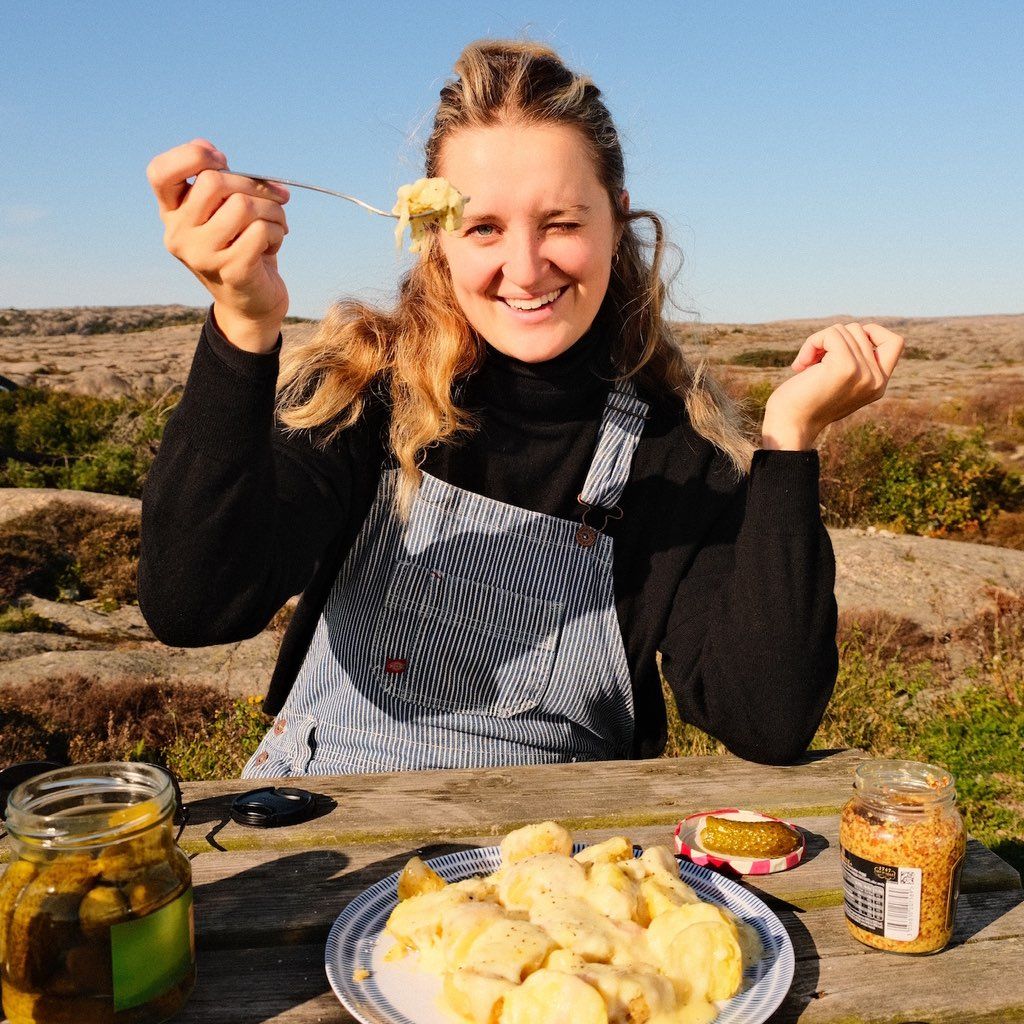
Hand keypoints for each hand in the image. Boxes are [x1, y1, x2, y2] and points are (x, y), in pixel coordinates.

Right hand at [146, 138, 290, 352]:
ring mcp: (202, 255)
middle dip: (253, 184)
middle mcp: (179, 234)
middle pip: (212, 181)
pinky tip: (273, 244)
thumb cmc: (243, 247)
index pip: (159, 172)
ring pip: (243, 205)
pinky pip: (260, 230)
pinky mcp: (231, 270)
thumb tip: (234, 166)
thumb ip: (224, 185)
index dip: (191, 155)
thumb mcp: (226, 212)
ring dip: (273, 210)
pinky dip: (276, 231)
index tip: (222, 160)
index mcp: (172, 214)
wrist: (253, 304)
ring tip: (276, 224)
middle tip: (274, 199)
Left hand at [761, 322, 904, 449]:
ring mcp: (863, 373)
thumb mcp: (838, 381)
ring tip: (805, 365)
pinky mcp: (845, 367)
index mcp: (879, 384)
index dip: (871, 332)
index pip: (895, 342)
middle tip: (812, 361)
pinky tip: (800, 365)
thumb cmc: (806, 402)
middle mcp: (877, 380)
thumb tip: (857, 330)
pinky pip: (831, 334)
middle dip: (832, 339)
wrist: (790, 425)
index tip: (843, 345)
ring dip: (818, 342)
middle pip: (859, 331)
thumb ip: (855, 362)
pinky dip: (812, 342)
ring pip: (844, 330)